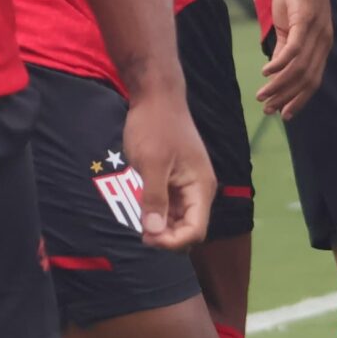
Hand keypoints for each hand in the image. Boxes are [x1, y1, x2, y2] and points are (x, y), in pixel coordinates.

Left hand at [121, 85, 215, 250]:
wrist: (155, 96)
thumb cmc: (155, 126)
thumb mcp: (152, 163)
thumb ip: (154, 199)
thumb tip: (154, 233)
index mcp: (200, 187)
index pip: (195, 231)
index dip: (173, 242)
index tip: (147, 237)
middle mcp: (198, 190)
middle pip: (187, 228)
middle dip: (165, 235)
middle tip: (139, 230)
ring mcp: (186, 184)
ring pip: (175, 218)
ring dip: (158, 223)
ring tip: (136, 218)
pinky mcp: (173, 178)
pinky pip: (167, 204)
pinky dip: (154, 209)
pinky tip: (137, 205)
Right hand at [257, 0, 331, 118]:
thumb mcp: (290, 23)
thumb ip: (285, 46)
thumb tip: (275, 70)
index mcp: (322, 44)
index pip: (312, 81)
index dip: (298, 99)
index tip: (283, 114)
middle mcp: (323, 41)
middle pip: (306, 80)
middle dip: (286, 98)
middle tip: (268, 110)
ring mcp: (316, 31)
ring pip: (298, 69)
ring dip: (279, 85)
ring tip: (261, 96)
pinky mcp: (305, 19)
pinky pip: (293, 49)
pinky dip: (279, 64)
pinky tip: (265, 72)